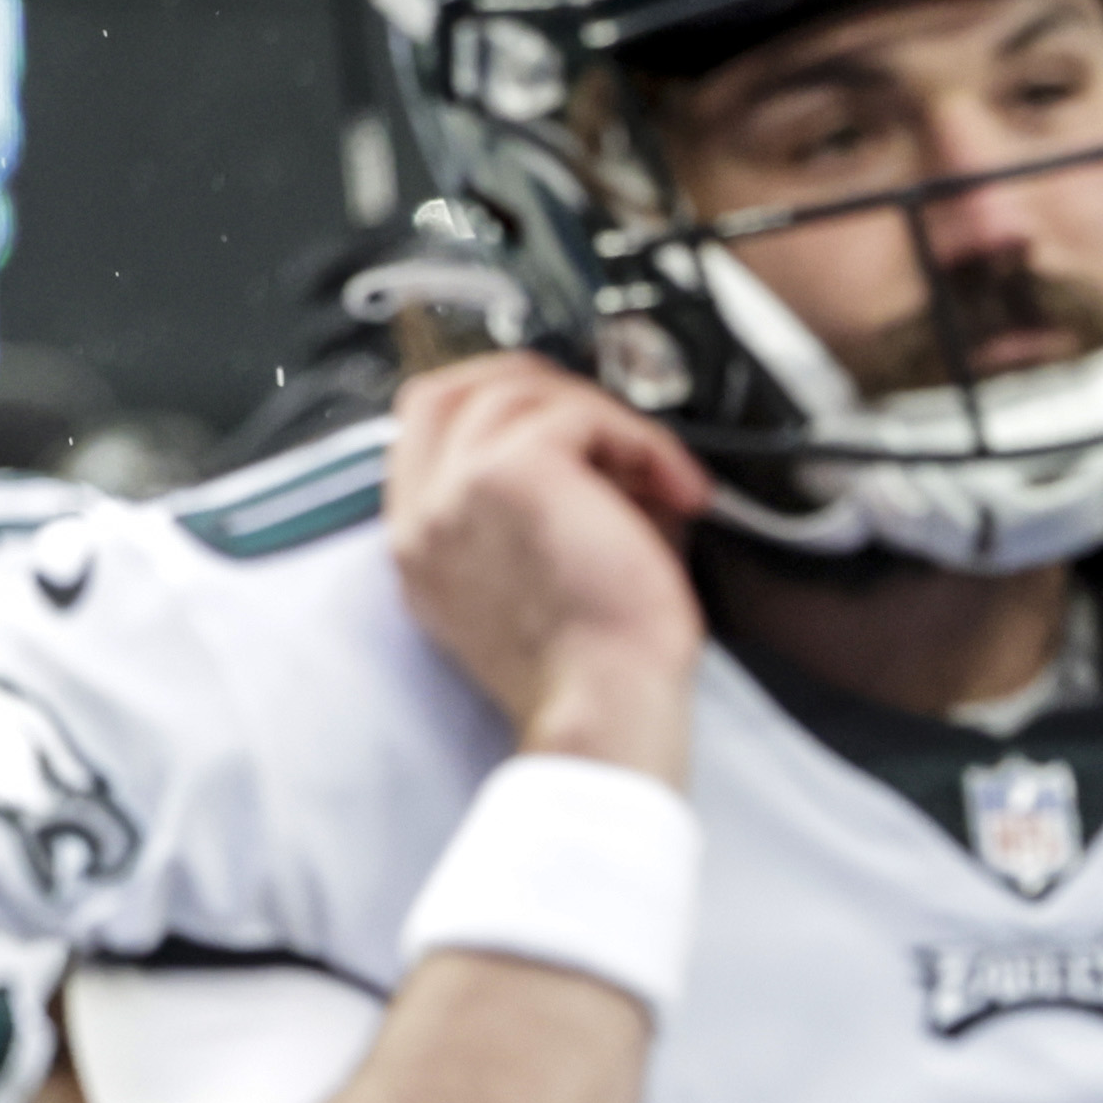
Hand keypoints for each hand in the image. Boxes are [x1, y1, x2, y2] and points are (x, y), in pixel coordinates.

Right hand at [386, 351, 710, 781]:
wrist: (607, 711)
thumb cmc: (602, 667)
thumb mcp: (552, 579)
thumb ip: (550, 511)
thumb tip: (609, 451)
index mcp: (425, 547)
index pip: (425, 433)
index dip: (500, 413)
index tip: (573, 434)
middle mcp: (425, 517)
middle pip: (451, 391)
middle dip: (537, 392)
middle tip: (614, 430)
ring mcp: (455, 489)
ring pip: (516, 392)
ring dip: (602, 420)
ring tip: (658, 477)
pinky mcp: (509, 473)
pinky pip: (577, 413)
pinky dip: (640, 439)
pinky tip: (677, 489)